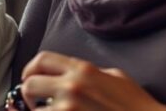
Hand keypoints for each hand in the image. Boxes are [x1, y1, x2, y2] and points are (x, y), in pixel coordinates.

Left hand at [19, 51, 165, 110]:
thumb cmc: (136, 104)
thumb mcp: (114, 77)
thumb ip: (89, 72)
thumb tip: (71, 73)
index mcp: (82, 69)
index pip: (41, 59)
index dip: (30, 69)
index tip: (30, 78)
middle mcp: (72, 86)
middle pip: (29, 85)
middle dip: (29, 95)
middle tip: (37, 103)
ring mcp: (69, 109)